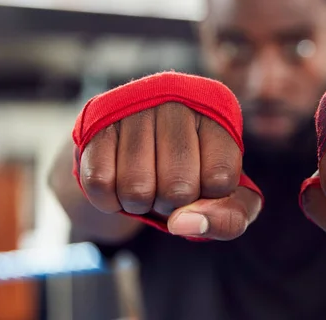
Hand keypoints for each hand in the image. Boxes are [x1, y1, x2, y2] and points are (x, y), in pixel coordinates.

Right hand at [79, 102, 261, 240]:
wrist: (133, 155)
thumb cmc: (191, 175)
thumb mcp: (227, 198)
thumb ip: (229, 219)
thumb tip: (182, 224)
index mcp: (218, 115)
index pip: (221, 178)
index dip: (210, 198)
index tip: (204, 182)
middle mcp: (178, 102)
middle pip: (179, 189)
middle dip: (173, 205)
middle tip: (169, 186)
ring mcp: (134, 109)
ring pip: (137, 190)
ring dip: (140, 205)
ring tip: (146, 183)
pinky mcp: (96, 125)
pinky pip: (100, 184)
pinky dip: (110, 200)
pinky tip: (119, 182)